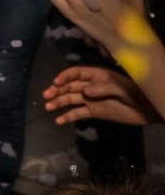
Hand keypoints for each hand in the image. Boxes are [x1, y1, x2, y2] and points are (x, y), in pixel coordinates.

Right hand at [44, 65, 162, 127]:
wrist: (148, 111)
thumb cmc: (137, 95)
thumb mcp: (122, 89)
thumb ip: (104, 88)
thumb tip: (85, 92)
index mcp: (97, 76)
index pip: (76, 73)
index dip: (65, 77)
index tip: (56, 83)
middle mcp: (91, 86)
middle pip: (70, 86)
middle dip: (57, 90)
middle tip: (47, 96)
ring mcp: (91, 99)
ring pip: (71, 99)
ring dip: (59, 102)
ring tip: (48, 107)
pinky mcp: (94, 112)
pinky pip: (78, 113)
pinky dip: (68, 116)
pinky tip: (59, 121)